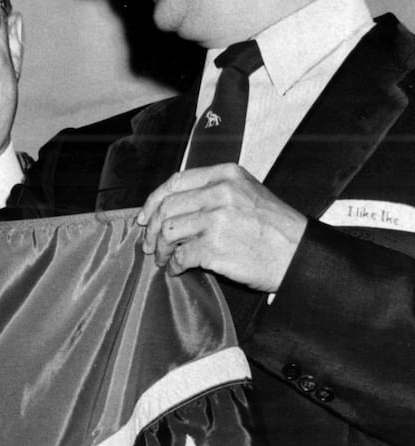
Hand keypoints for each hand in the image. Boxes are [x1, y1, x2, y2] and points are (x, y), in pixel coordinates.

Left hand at [137, 164, 306, 291]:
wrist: (299, 253)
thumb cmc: (275, 227)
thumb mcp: (248, 192)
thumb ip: (213, 191)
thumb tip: (170, 205)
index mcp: (227, 175)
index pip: (175, 182)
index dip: (154, 201)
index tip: (145, 217)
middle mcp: (221, 193)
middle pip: (167, 208)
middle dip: (153, 230)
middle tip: (151, 246)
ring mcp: (217, 220)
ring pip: (168, 232)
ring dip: (161, 250)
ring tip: (165, 259)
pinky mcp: (215, 248)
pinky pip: (180, 256)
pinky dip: (175, 265)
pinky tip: (179, 269)